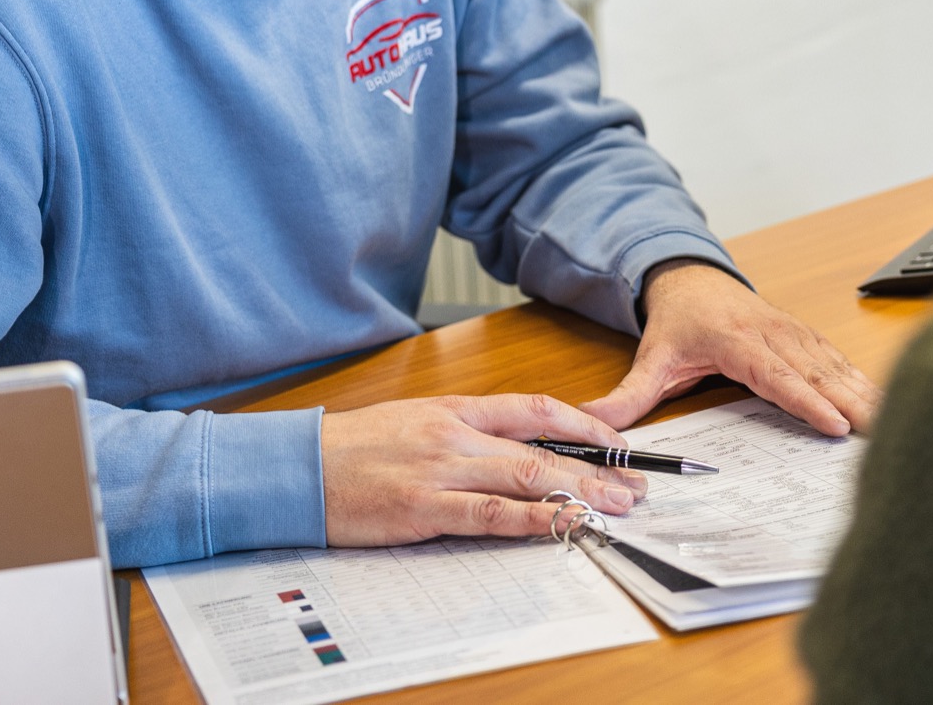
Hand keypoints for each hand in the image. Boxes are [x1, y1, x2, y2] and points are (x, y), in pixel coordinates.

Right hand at [320, 393, 649, 546]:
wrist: (296, 466)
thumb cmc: (353, 449)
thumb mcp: (414, 423)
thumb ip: (464, 434)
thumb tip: (516, 450)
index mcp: (455, 409)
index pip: (535, 408)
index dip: (585, 424)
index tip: (619, 442)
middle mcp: (455, 433)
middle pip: (543, 446)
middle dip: (598, 468)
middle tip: (636, 486)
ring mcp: (441, 470)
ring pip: (526, 477)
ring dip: (579, 494)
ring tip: (615, 509)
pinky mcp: (424, 508)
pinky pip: (490, 515)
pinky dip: (532, 521)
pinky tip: (562, 526)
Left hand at [583, 260, 881, 436]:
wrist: (694, 279)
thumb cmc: (679, 323)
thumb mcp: (653, 359)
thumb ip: (629, 395)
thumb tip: (595, 423)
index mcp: (738, 342)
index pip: (778, 376)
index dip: (808, 401)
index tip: (835, 425)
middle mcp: (773, 335)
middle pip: (817, 373)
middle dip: (853, 404)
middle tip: (886, 434)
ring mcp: (794, 334)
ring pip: (835, 365)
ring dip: (867, 394)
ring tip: (899, 424)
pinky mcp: (807, 338)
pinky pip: (839, 360)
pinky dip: (865, 382)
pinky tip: (888, 404)